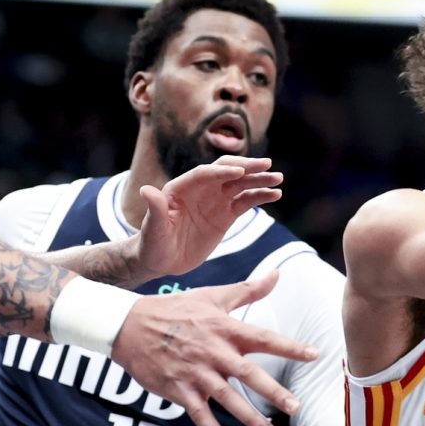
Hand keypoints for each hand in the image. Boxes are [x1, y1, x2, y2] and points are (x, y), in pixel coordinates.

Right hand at [111, 271, 316, 425]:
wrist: (129, 325)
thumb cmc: (175, 309)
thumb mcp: (212, 295)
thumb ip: (248, 290)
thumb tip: (277, 274)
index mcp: (224, 328)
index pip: (263, 338)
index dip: (289, 346)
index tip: (314, 355)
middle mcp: (213, 352)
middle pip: (248, 374)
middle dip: (273, 391)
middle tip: (295, 406)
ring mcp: (196, 373)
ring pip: (227, 399)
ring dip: (249, 418)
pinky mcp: (179, 390)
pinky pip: (200, 415)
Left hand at [136, 156, 283, 278]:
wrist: (161, 260)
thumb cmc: (152, 244)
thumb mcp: (153, 229)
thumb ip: (155, 210)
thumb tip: (146, 190)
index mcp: (181, 188)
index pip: (204, 174)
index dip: (221, 171)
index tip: (239, 171)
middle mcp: (200, 189)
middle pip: (226, 172)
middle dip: (246, 167)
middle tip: (266, 165)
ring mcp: (215, 200)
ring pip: (240, 184)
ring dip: (259, 180)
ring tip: (278, 179)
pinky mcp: (225, 214)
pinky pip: (246, 201)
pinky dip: (260, 196)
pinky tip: (275, 194)